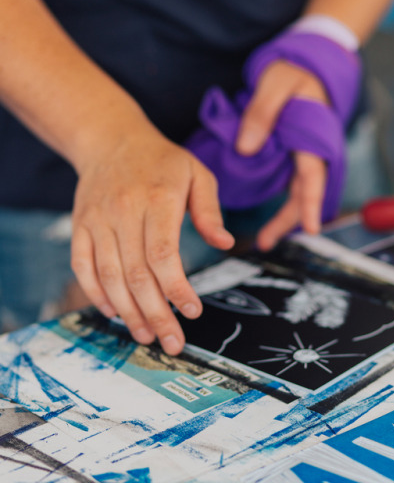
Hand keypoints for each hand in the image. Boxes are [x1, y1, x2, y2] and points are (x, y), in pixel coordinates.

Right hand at [71, 121, 233, 354]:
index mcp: (157, 198)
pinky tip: (114, 314)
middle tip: (172, 342)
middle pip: (136, 274)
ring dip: (127, 312)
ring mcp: (97, 220)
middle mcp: (124, 211)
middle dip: (155, 314)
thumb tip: (223, 243)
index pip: (163, 254)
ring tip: (146, 336)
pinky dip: (96, 294)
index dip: (176, 288)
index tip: (192, 312)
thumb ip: (210, 211)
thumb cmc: (162, 161)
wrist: (111, 139)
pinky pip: (83, 266)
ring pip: (109, 276)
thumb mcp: (197, 174)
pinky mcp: (80, 226)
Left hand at [236, 60, 327, 247]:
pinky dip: (285, 202)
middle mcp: (313, 150)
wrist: (307, 64)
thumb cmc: (294, 71)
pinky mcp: (298, 155)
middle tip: (266, 242)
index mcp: (313, 137)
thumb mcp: (276, 83)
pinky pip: (294, 183)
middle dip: (290, 220)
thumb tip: (245, 147)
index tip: (310, 228)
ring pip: (300, 192)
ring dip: (286, 216)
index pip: (313, 176)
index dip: (310, 203)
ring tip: (265, 239)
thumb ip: (261, 113)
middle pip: (306, 193)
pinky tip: (271, 217)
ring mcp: (307, 154)